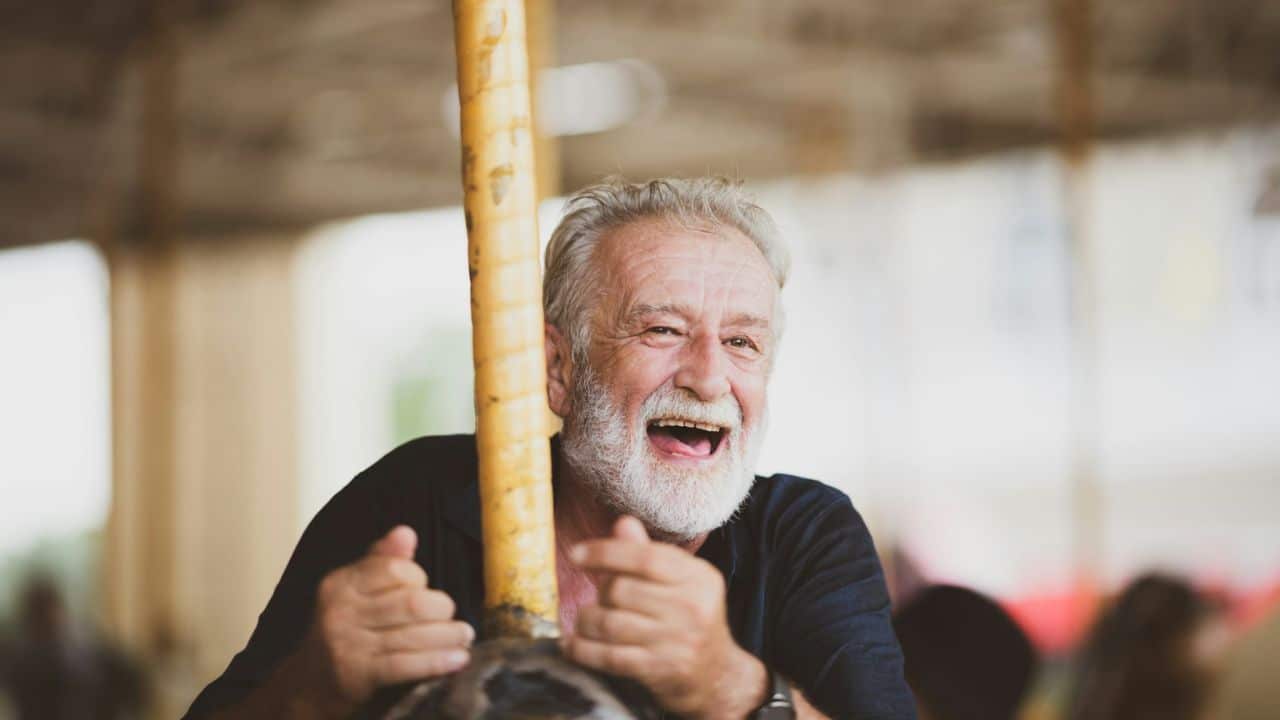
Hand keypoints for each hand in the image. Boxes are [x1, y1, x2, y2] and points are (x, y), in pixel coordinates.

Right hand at [297, 525, 472, 714]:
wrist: (308, 684)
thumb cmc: (343, 630)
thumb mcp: (354, 591)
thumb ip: (381, 561)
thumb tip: (406, 532)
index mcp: (342, 583)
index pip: (395, 569)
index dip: (420, 578)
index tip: (427, 590)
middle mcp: (341, 611)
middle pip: (411, 603)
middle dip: (441, 609)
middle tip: (453, 616)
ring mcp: (348, 644)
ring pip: (414, 634)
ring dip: (448, 636)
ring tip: (465, 635)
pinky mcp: (358, 675)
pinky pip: (407, 665)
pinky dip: (437, 661)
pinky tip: (458, 658)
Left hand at [562, 516, 766, 718]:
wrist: (717, 676)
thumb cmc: (691, 620)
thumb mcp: (681, 582)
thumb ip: (650, 554)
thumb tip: (623, 523)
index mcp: (699, 577)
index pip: (645, 557)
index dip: (605, 552)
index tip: (576, 554)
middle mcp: (692, 607)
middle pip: (622, 590)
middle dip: (601, 592)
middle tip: (600, 598)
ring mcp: (677, 641)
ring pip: (610, 623)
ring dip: (587, 621)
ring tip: (585, 620)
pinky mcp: (660, 670)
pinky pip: (609, 657)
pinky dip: (583, 650)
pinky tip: (572, 646)